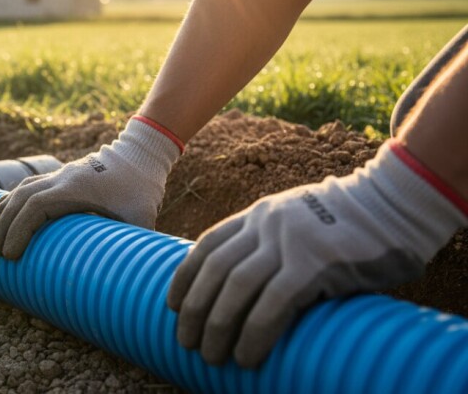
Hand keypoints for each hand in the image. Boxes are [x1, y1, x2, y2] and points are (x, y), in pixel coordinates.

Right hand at [0, 116, 182, 259]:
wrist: (139, 157)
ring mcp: (57, 175)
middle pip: (20, 199)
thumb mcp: (142, 218)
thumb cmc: (141, 189)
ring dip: (2, 213)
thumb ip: (134, 245)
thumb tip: (131, 278)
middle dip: (4, 226)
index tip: (11, 255)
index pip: (35, 207)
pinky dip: (10, 201)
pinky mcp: (58, 176)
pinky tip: (1, 216)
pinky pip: (26, 187)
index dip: (19, 230)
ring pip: (19, 191)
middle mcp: (60, 178)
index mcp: (75, 188)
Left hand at [167, 140, 467, 367]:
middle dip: (195, 309)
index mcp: (257, 215)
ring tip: (212, 356)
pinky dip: (254, 333)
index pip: (206, 246)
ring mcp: (289, 243)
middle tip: (186, 341)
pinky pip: (274, 303)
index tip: (172, 305)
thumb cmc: (345, 224)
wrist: (392, 206)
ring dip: (218, 326)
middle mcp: (265, 226)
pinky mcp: (315, 265)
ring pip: (236, 288)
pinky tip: (247, 356)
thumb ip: (268, 243)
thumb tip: (242, 285)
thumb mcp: (294, 221)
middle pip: (215, 270)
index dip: (184, 278)